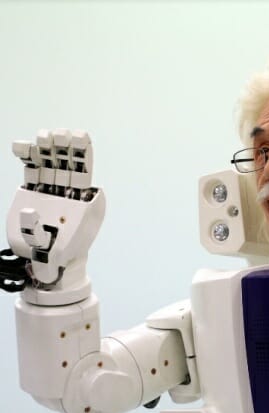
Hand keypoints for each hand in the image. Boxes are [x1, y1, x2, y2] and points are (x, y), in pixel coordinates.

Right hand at [6, 129, 104, 303]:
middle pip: (67, 162)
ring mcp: (49, 188)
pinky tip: (22, 147)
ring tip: (43, 136)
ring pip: (49, 162)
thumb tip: (28, 210)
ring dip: (46, 147)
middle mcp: (67, 191)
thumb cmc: (57, 254)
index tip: (78, 138)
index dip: (82, 154)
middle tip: (58, 133)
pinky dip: (27, 156)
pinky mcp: (33, 189)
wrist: (48, 260)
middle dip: (63, 146)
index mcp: (82, 200)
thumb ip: (40, 232)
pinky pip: (31, 169)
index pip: (84, 171)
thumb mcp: (54, 248)